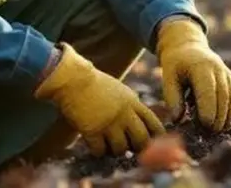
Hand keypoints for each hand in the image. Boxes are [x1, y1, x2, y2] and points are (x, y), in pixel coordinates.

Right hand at [34, 43, 165, 155]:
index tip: (153, 143)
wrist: (73, 79)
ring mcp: (109, 123)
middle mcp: (124, 114)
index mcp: (133, 102)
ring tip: (109, 146)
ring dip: (115, 150)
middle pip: (141, 140)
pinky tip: (94, 145)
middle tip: (130, 148)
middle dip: (137, 148)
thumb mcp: (120, 91)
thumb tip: (139, 121)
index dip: (156, 137)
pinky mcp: (92, 130)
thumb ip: (131, 105)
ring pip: (121, 149)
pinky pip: (100, 151)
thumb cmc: (95, 84)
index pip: (153, 123)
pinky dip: (98, 151)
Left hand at [155, 18, 230, 130]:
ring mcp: (227, 73)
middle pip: (223, 97)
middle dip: (218, 117)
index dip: (208, 110)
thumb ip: (172, 97)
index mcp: (201, 66)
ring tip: (216, 130)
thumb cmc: (176, 64)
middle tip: (210, 133)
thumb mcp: (168, 76)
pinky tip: (224, 122)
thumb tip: (177, 119)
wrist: (188, 46)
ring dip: (226, 116)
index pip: (208, 91)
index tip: (204, 126)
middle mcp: (218, 69)